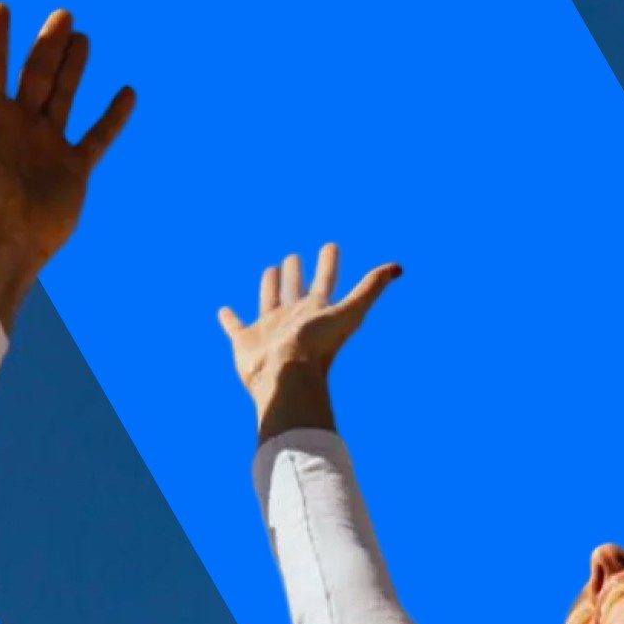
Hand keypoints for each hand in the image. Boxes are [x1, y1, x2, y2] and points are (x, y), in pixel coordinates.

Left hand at [0, 2, 135, 329]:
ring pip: (64, 96)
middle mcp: (20, 127)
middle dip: (48, 45)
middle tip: (62, 14)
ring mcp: (48, 146)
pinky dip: (112, 116)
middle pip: (36, 75)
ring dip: (74, 68)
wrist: (4, 239)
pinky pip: (97, 136)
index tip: (0, 7)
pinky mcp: (74, 168)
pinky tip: (126, 92)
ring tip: (83, 37)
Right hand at [218, 245, 400, 439]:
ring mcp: (269, 331)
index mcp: (316, 311)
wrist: (286, 377)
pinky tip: (224, 310)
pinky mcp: (245, 342)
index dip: (329, 263)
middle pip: (296, 290)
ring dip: (270, 287)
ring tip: (269, 271)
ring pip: (268, 302)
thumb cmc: (317, 347)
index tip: (331, 246)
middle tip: (294, 256)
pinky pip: (235, 328)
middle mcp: (293, 319)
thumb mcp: (350, 312)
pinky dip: (229, 320)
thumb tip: (398, 267)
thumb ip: (370, 288)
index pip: (325, 281)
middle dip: (296, 273)